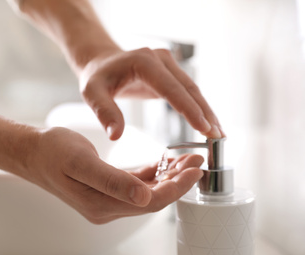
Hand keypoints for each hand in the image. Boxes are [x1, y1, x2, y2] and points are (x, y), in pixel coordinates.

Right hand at [24, 127, 202, 223]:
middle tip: (196, 160)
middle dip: (178, 180)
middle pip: (152, 198)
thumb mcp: (81, 162)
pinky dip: (152, 173)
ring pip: (147, 191)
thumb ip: (112, 181)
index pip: (149, 202)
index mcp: (101, 204)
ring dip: (168, 176)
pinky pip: (136, 183)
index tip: (194, 170)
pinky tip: (164, 161)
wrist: (32, 151)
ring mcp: (106, 199)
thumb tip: (143, 196)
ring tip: (186, 158)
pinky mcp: (106, 188)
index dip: (175, 188)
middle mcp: (106, 207)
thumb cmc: (52, 152)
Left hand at [79, 48, 224, 139]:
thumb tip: (116, 136)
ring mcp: (168, 65)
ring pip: (193, 90)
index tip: (204, 127)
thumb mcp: (92, 93)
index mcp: (144, 62)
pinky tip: (208, 124)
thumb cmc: (96, 77)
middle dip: (204, 113)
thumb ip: (104, 112)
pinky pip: (188, 92)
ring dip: (207, 112)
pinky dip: (199, 108)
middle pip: (188, 88)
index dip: (188, 108)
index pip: (171, 87)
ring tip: (219, 134)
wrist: (101, 62)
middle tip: (218, 137)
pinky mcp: (170, 73)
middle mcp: (160, 60)